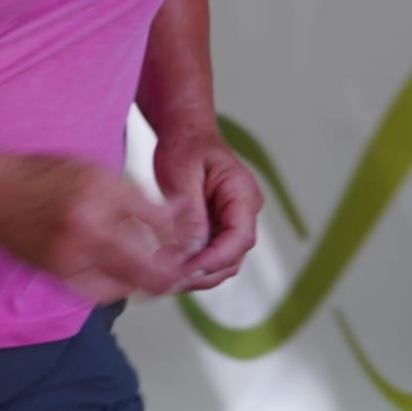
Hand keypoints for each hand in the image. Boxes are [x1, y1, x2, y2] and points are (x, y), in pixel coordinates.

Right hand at [0, 154, 191, 303]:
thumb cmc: (38, 177)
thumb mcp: (90, 169)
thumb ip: (129, 194)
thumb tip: (168, 215)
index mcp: (100, 192)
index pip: (157, 220)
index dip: (179, 232)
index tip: (185, 237)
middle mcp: (88, 226)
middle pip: (150, 268)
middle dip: (173, 272)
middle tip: (180, 268)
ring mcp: (72, 256)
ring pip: (128, 286)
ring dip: (147, 282)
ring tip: (153, 271)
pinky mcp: (59, 275)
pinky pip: (101, 293)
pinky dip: (117, 288)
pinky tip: (121, 277)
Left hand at [152, 127, 261, 292]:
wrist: (184, 130)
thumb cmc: (184, 143)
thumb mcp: (181, 175)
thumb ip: (191, 214)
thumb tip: (192, 252)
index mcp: (242, 193)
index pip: (240, 237)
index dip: (216, 258)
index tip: (188, 269)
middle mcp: (244, 210)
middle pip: (233, 255)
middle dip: (205, 272)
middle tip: (170, 280)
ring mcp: (232, 219)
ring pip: (223, 259)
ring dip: (198, 272)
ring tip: (167, 278)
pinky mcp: (218, 225)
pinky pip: (210, 251)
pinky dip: (193, 262)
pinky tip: (170, 266)